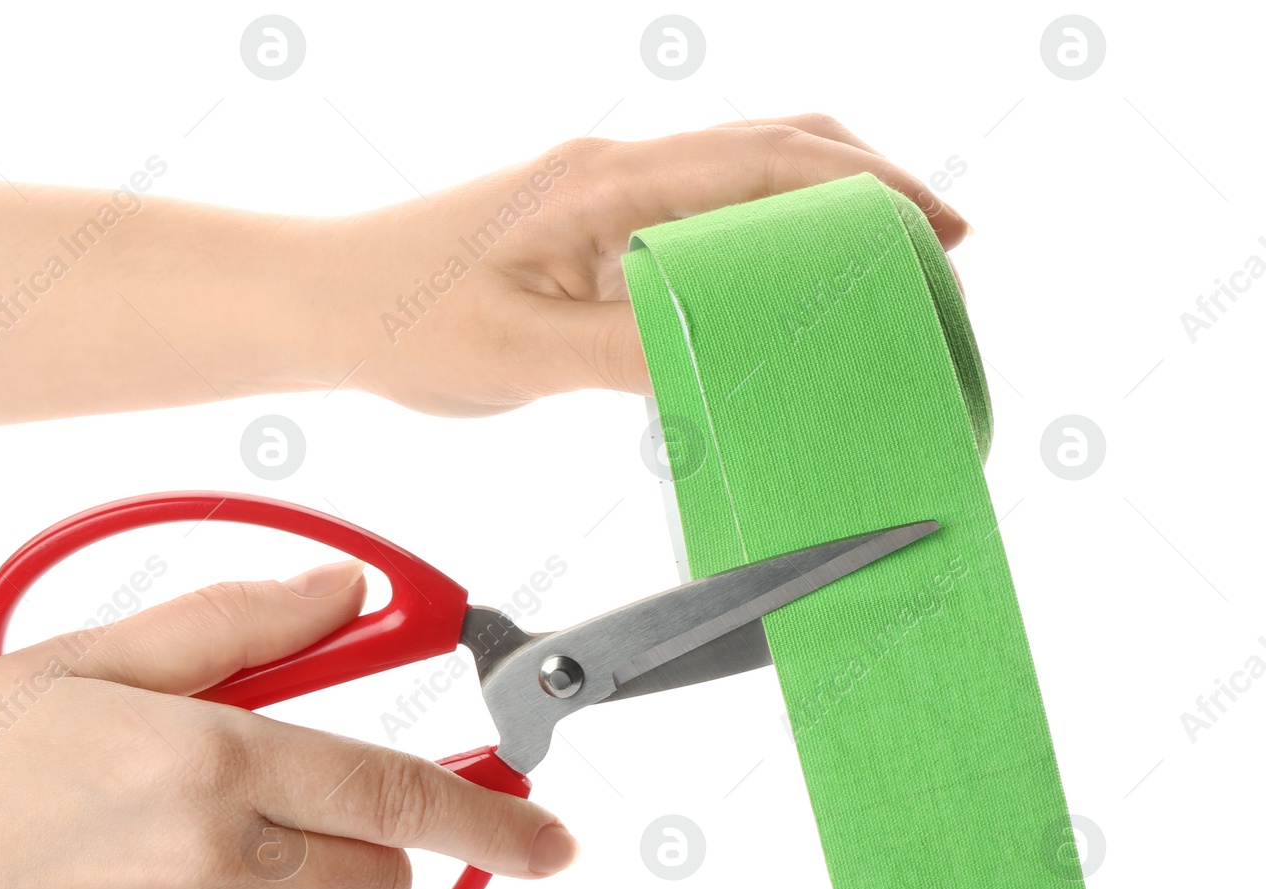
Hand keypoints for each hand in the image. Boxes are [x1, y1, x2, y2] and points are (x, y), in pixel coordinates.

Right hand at [0, 561, 576, 888]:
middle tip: (278, 807)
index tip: (553, 844)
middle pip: (381, 875)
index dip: (496, 823)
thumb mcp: (78, 661)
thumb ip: (235, 627)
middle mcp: (214, 861)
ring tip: (192, 863)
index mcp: (207, 755)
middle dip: (364, 841)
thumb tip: (349, 595)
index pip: (400, 791)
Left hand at [320, 114, 969, 414]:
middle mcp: (616, 175)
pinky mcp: (594, 236)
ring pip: (744, 185)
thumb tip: (735, 359)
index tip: (936, 231)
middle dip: (869, 192)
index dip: (866, 191)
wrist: (326, 303)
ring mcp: (607, 201)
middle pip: (777, 152)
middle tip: (938, 254)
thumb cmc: (399, 316)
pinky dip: (764, 253)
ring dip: (821, 217)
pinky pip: (702, 228)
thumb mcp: (519, 353)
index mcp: (606, 183)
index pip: (767, 165)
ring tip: (884, 274)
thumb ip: (630, 352)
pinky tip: (786, 298)